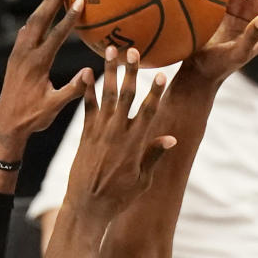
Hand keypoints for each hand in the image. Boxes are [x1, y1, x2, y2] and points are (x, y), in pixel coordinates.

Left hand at [0, 0, 91, 155]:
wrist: (6, 124)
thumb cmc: (32, 118)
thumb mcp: (55, 106)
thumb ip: (73, 89)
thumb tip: (91, 72)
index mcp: (38, 64)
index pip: (56, 34)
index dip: (69, 17)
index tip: (80, 1)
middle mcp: (25, 54)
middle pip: (40, 19)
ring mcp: (17, 54)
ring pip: (31, 22)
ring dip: (44, 6)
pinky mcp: (14, 58)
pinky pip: (25, 32)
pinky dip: (35, 20)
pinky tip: (40, 17)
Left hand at [66, 47, 174, 218]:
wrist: (87, 207)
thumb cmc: (118, 198)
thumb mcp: (142, 181)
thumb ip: (154, 157)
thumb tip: (172, 139)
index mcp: (136, 144)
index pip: (148, 112)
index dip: (155, 92)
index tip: (161, 74)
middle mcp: (118, 134)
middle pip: (126, 97)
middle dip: (131, 73)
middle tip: (133, 50)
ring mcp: (100, 133)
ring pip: (106, 96)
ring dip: (109, 72)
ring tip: (111, 51)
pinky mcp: (85, 135)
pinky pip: (87, 108)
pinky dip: (87, 90)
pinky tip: (87, 72)